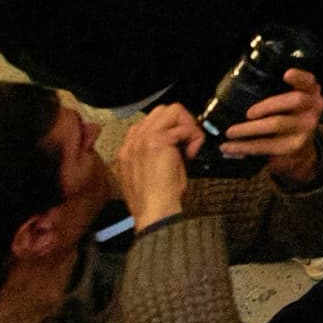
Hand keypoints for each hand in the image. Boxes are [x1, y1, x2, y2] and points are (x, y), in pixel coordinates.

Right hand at [116, 105, 201, 229]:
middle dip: (180, 122)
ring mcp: (143, 139)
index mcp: (128, 150)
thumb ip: (153, 154)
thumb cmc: (154, 200)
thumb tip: (174, 142)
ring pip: (172, 110)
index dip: (170, 130)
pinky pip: (183, 126)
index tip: (178, 146)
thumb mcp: (148, 173)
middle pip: (161, 110)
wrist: (154, 212)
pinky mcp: (157, 141)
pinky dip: (194, 136)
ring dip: (187, 126)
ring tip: (189, 146)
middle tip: (187, 142)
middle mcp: (133, 141)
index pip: (149, 123)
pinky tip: (191, 154)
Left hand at [216, 66, 322, 178]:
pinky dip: (244, 147)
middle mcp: (313, 108)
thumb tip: (240, 89)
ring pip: (277, 123)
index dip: (299, 76)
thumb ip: (278, 94)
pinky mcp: (294, 147)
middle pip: (295, 100)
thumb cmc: (288, 120)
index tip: (286, 74)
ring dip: (248, 129)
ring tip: (229, 132)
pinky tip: (230, 147)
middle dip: (268, 105)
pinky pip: (265, 145)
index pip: (308, 81)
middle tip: (248, 113)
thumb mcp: (290, 104)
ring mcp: (306, 128)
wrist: (301, 152)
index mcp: (310, 92)